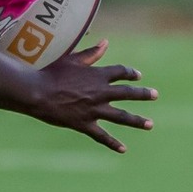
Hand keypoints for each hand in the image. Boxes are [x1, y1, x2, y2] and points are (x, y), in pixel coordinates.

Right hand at [27, 40, 156, 152]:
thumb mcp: (73, 60)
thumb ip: (92, 53)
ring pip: (121, 117)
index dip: (130, 73)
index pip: (121, 73)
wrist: (37, 92)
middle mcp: (100, 93)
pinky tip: (123, 149)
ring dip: (137, 121)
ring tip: (150, 125)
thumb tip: (106, 42)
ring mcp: (94, 110)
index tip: (137, 76)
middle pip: (127, 94)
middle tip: (155, 95)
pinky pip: (102, 136)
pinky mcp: (84, 124)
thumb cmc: (52, 73)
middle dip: (142, 94)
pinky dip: (113, 143)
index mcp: (98, 75)